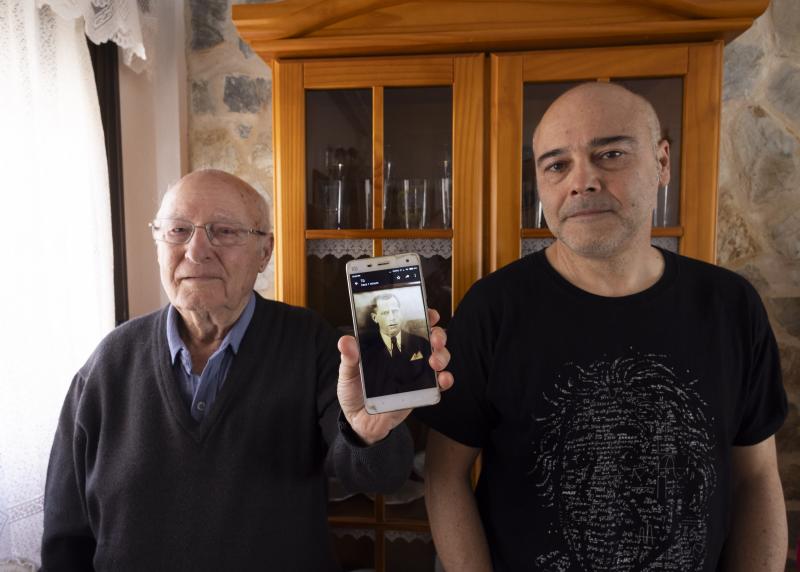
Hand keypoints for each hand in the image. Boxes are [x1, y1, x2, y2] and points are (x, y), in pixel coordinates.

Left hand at [337, 308, 453, 444]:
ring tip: (435, 361)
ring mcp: (416, 373)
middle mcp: (407, 356)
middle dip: (438, 334)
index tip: (428, 313)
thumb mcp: (348, 373)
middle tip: (434, 338)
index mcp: (390, 345)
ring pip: (439, 357)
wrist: (359, 422)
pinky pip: (439, 384)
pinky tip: (443, 379)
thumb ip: (349, 358)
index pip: (410, 324)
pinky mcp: (421, 392)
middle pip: (431, 338)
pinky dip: (445, 380)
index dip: (423, 316)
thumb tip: (346, 342)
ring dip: (442, 356)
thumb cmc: (354, 392)